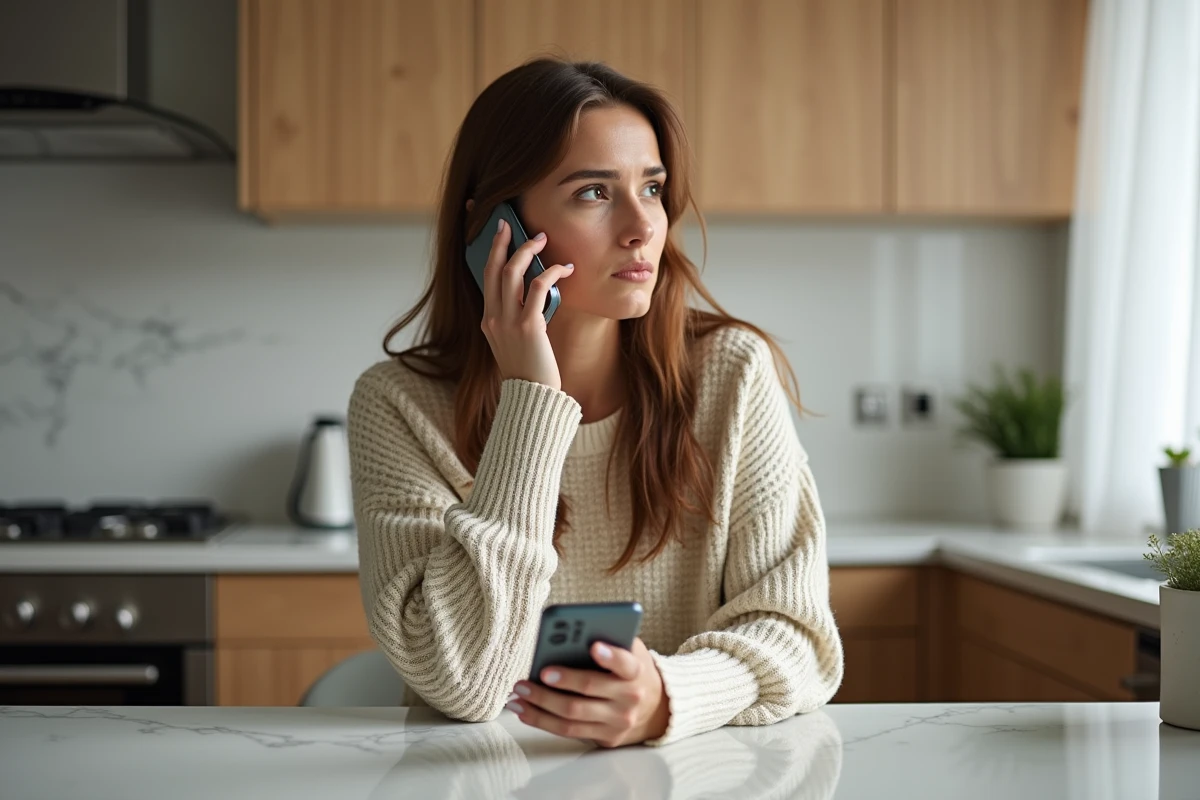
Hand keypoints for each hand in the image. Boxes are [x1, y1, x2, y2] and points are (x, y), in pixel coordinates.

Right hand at [480, 217, 573, 390]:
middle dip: (503, 241)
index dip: (491, 251)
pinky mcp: (528, 327)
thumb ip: (517, 318)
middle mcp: (493, 318)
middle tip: (513, 224)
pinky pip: (537, 287)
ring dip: (528, 250)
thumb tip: (534, 291)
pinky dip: (551, 272)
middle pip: (494, 268)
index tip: (500, 232)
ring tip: (543, 241)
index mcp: (488, 321)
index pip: (485, 277)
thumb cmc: (530, 372)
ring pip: (512, 272)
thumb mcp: (515, 342)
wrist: (533, 399)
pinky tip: (565, 269)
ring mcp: (508, 322)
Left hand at [506, 638, 670, 747]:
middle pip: (589, 690)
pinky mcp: (604, 738)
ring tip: (518, 694)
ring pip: (572, 716)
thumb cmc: (633, 670)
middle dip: (561, 682)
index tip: (593, 647)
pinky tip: (524, 710)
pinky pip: (568, 731)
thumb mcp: (631, 650)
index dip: (610, 656)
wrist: (656, 708)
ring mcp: (617, 722)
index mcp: (637, 671)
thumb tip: (567, 635)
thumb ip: (609, 640)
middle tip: (537, 673)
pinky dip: (542, 721)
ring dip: (540, 705)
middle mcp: (629, 698)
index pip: (625, 663)